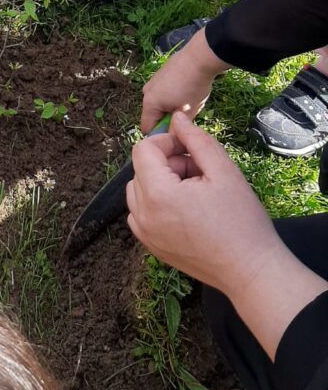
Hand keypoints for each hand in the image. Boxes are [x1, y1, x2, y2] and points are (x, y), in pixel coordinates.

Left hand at [127, 113, 277, 292]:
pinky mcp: (150, 246)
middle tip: (201, 175)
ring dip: (162, 182)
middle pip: (141, 168)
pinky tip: (187, 210)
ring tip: (195, 193)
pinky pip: (141, 212)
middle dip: (168, 163)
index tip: (192, 151)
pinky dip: (158, 203)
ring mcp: (144, 233)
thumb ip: (197, 140)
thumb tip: (177, 119)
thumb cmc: (242, 222)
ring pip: (139, 189)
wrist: (250, 270)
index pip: (143, 149)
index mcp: (158, 194)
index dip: (167, 142)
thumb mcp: (224, 171)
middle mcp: (143, 214)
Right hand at [141, 29, 228, 131]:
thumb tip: (171, 136)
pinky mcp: (160, 73)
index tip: (177, 135)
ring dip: (170, 107)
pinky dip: (172, 95)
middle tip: (186, 118)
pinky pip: (163, 91)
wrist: (200, 57)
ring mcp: (152, 81)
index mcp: (149, 103)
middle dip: (167, 120)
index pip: (148, 128)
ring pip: (159, 102)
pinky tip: (188, 90)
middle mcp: (146, 92)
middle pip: (153, 115)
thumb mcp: (188, 113)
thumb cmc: (193, 87)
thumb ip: (177, 128)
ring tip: (189, 102)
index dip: (161, 136)